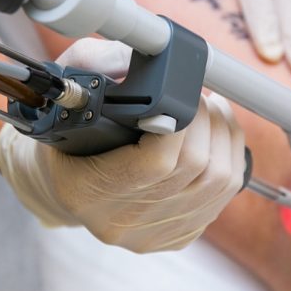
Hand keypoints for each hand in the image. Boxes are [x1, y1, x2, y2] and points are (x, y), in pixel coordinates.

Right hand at [0, 38, 245, 252]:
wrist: (60, 181)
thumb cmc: (65, 130)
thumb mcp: (69, 86)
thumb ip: (98, 62)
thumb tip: (140, 53)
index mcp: (86, 190)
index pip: (157, 162)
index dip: (185, 120)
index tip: (187, 92)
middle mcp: (121, 221)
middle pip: (197, 169)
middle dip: (210, 122)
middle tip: (203, 96)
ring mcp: (151, 234)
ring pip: (220, 183)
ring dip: (226, 138)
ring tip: (214, 111)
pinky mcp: (175, 236)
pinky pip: (223, 197)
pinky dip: (231, 160)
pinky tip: (218, 138)